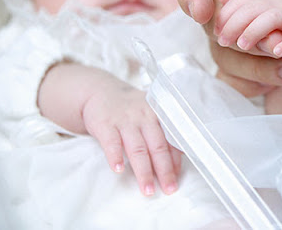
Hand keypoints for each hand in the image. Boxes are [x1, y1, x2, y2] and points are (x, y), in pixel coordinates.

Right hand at [38, 63, 180, 196]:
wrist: (100, 92)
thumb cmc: (131, 109)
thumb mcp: (150, 114)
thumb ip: (164, 133)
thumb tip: (181, 159)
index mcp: (158, 114)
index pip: (170, 140)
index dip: (175, 160)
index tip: (177, 178)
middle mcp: (144, 116)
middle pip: (157, 146)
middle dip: (164, 170)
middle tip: (169, 189)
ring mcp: (125, 120)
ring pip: (137, 148)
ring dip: (143, 171)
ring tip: (147, 189)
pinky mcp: (105, 124)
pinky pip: (111, 142)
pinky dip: (115, 156)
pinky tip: (119, 170)